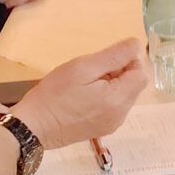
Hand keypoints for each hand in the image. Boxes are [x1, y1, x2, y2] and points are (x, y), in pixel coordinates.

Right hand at [11, 38, 147, 149]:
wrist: (34, 127)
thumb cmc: (55, 94)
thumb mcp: (82, 68)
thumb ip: (113, 56)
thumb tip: (136, 45)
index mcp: (118, 99)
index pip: (141, 74)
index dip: (128, 61)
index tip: (105, 59)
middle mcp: (121, 115)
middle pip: (134, 86)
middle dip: (120, 73)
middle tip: (92, 71)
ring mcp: (112, 124)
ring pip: (124, 96)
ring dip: (112, 85)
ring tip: (86, 84)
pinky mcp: (102, 129)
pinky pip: (114, 107)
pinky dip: (106, 97)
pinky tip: (84, 96)